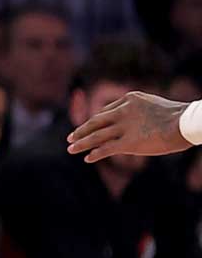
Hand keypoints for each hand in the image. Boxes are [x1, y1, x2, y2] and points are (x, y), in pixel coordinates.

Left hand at [67, 91, 192, 161]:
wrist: (187, 123)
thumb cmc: (177, 116)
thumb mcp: (153, 106)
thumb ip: (139, 112)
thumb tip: (134, 122)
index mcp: (129, 99)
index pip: (106, 111)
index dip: (95, 121)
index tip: (88, 127)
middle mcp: (123, 111)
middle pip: (96, 122)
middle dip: (81, 130)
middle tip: (70, 137)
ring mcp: (124, 127)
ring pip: (96, 136)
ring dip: (81, 143)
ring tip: (70, 149)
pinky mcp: (129, 142)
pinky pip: (106, 149)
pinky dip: (95, 153)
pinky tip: (87, 158)